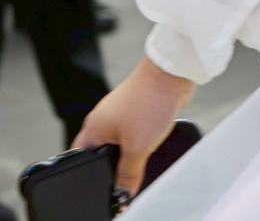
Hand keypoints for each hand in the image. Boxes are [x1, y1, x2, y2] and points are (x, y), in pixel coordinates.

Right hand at [73, 55, 194, 196]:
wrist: (172, 72)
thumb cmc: (149, 100)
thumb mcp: (137, 147)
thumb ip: (128, 173)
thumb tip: (123, 194)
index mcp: (94, 127)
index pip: (79, 158)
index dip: (87, 176)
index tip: (98, 189)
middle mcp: (104, 119)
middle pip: (100, 152)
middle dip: (110, 168)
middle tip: (120, 182)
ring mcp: (121, 113)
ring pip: (119, 143)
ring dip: (128, 155)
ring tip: (137, 166)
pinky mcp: (138, 110)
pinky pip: (134, 133)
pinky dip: (140, 143)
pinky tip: (149, 149)